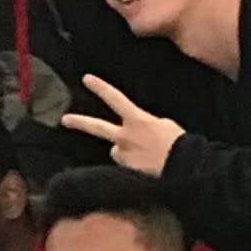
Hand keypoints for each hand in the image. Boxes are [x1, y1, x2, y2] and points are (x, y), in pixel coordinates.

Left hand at [58, 73, 179, 177]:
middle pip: (97, 127)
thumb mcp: (163, 125)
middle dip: (79, 122)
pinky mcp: (125, 172)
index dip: (100, 87)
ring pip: (117, 151)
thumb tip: (136, 131)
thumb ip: (143, 124)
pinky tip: (146, 168)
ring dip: (125, 152)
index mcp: (137, 120)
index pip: (115, 99)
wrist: (185, 167)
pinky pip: (125, 166)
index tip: (86, 79)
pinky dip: (133, 166)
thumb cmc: (179, 144)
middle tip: (65, 120)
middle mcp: (125, 137)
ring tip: (145, 157)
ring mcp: (124, 155)